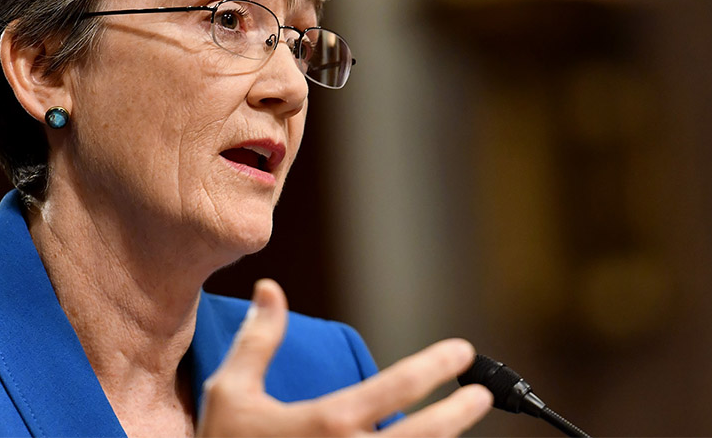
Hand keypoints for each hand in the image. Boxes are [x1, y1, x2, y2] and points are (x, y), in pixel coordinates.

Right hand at [196, 279, 492, 436]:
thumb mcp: (229, 393)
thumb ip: (257, 340)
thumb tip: (271, 288)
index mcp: (326, 423)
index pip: (398, 386)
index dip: (437, 366)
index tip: (461, 352)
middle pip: (425, 435)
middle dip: (459, 414)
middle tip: (481, 396)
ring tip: (462, 426)